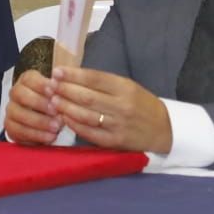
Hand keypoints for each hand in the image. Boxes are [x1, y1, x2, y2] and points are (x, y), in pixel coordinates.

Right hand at [4, 69, 62, 145]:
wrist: (48, 124)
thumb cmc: (55, 104)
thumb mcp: (59, 94)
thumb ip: (59, 89)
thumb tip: (62, 87)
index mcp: (27, 80)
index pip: (29, 78)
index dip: (41, 85)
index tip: (54, 91)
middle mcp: (16, 93)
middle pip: (20, 94)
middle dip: (38, 103)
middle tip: (55, 111)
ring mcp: (11, 110)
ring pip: (18, 114)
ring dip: (39, 121)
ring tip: (56, 127)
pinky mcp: (10, 127)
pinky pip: (19, 131)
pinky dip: (36, 135)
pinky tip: (50, 136)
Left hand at [47, 65, 172, 154]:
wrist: (164, 130)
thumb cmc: (142, 104)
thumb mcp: (129, 87)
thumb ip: (105, 83)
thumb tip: (75, 77)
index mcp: (126, 87)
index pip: (94, 78)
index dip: (73, 75)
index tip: (57, 71)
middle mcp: (122, 105)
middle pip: (87, 96)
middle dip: (65, 90)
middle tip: (49, 85)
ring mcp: (118, 125)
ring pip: (86, 115)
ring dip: (66, 107)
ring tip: (52, 100)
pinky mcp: (115, 141)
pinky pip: (90, 133)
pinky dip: (75, 125)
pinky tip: (64, 118)